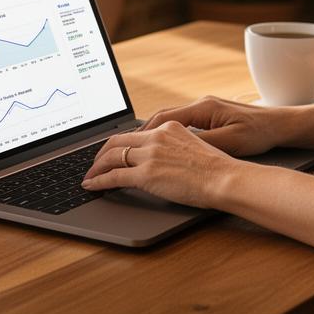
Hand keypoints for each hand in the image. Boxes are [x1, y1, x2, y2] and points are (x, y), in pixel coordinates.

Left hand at [81, 120, 238, 209]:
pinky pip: (114, 177)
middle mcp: (156, 136)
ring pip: (112, 157)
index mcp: (169, 127)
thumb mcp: (195, 147)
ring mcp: (150, 155)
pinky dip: (99, 181)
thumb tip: (164, 159)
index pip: (136, 133)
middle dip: (102, 153)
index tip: (113, 150)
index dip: (120, 142)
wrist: (224, 177)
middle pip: (118, 141)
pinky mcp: (146, 174)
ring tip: (90, 176)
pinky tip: (92, 185)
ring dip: (97, 167)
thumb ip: (176, 147)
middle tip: (95, 163)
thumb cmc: (217, 168)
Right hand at [137, 95, 284, 157]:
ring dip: (151, 133)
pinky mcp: (210, 116)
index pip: (164, 117)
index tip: (127, 146)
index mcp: (203, 107)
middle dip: (140, 133)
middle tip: (120, 148)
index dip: (143, 133)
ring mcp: (204, 109)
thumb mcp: (231, 142)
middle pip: (161, 116)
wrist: (280, 124)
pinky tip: (160, 146)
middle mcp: (200, 104)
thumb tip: (178, 149)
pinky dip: (165, 133)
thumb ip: (204, 143)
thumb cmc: (259, 133)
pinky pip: (179, 122)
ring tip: (134, 149)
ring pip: (168, 119)